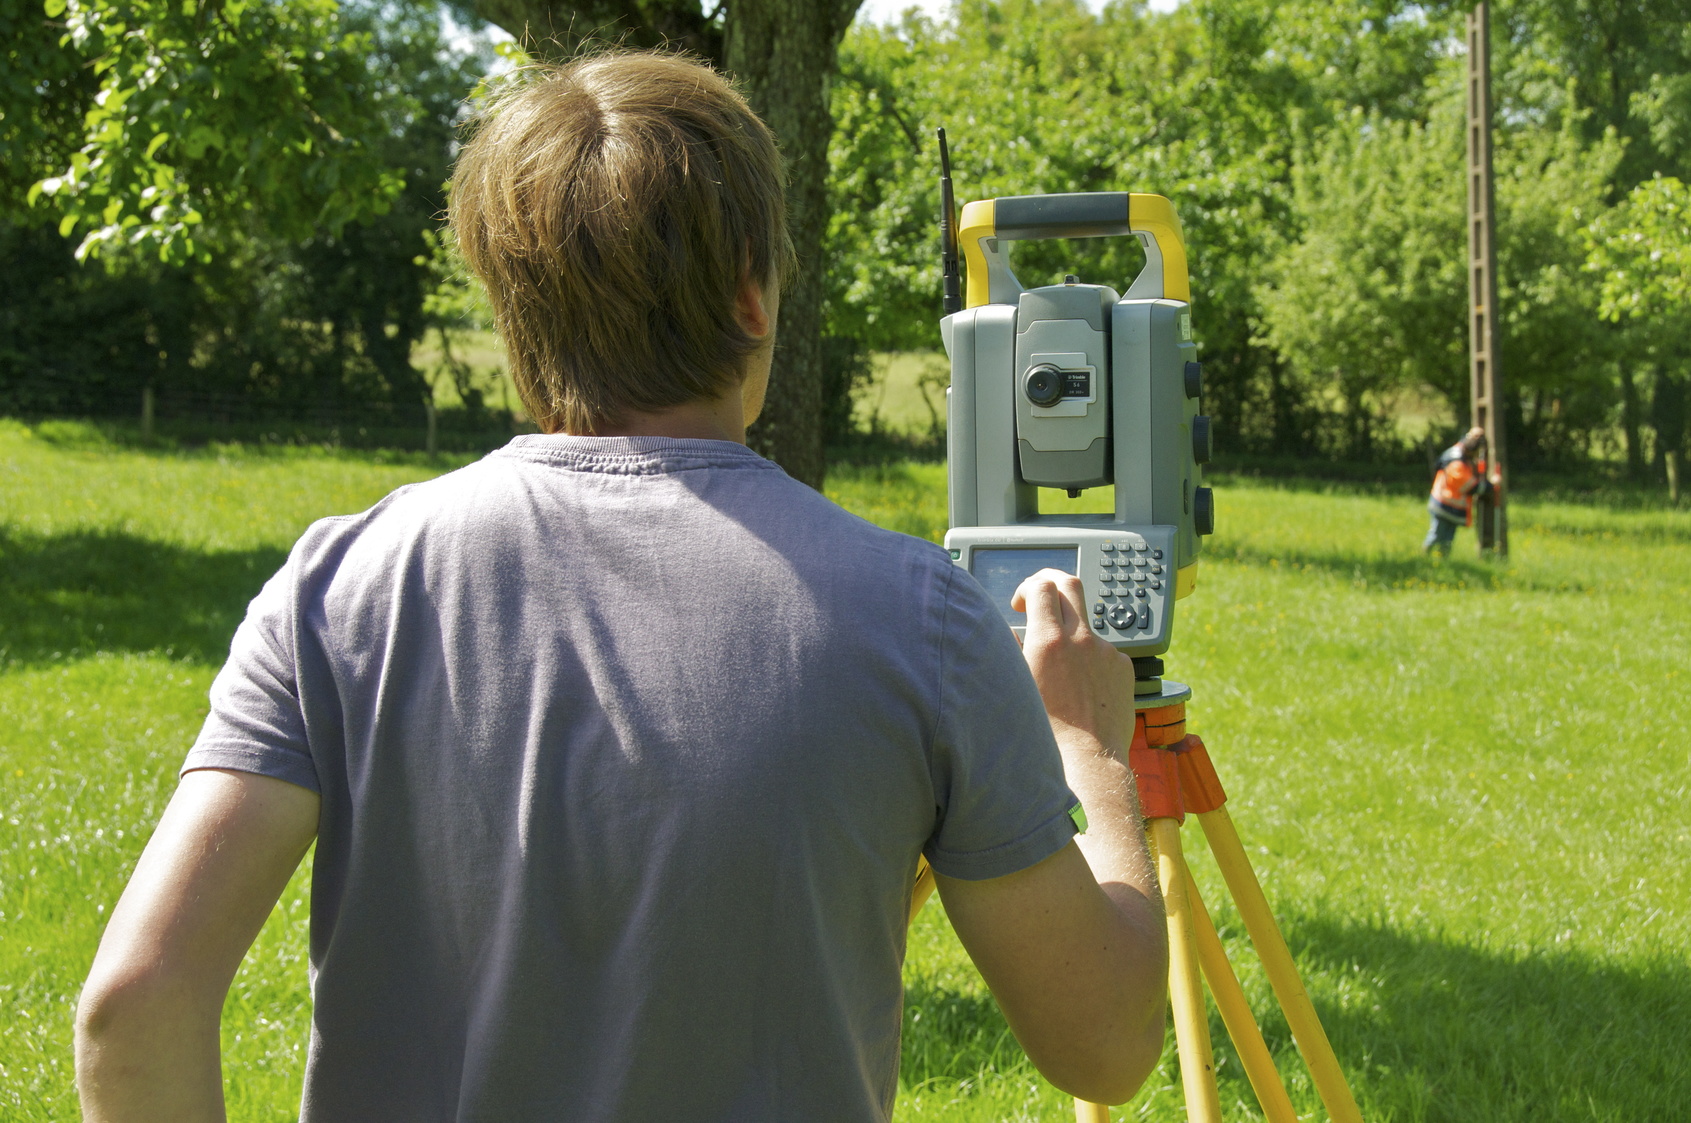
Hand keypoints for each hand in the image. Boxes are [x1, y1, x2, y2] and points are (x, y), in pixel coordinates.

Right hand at [1011, 569, 1137, 754]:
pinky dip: (1089, 658)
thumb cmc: (1046, 731)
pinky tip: (1082, 686)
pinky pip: (1104, 650)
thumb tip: (1011, 631)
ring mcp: (1106, 652)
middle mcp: (1081, 640)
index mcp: (1049, 641)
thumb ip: (1012, 650)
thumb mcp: (1016, 685)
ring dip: (1070, 631)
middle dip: (1052, 582)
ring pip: (1086, 623)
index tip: (1022, 603)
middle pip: (1070, 584)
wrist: (1087, 759)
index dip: (1028, 586)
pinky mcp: (1123, 667)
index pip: (1042, 586)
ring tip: (1060, 667)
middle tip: (1042, 595)